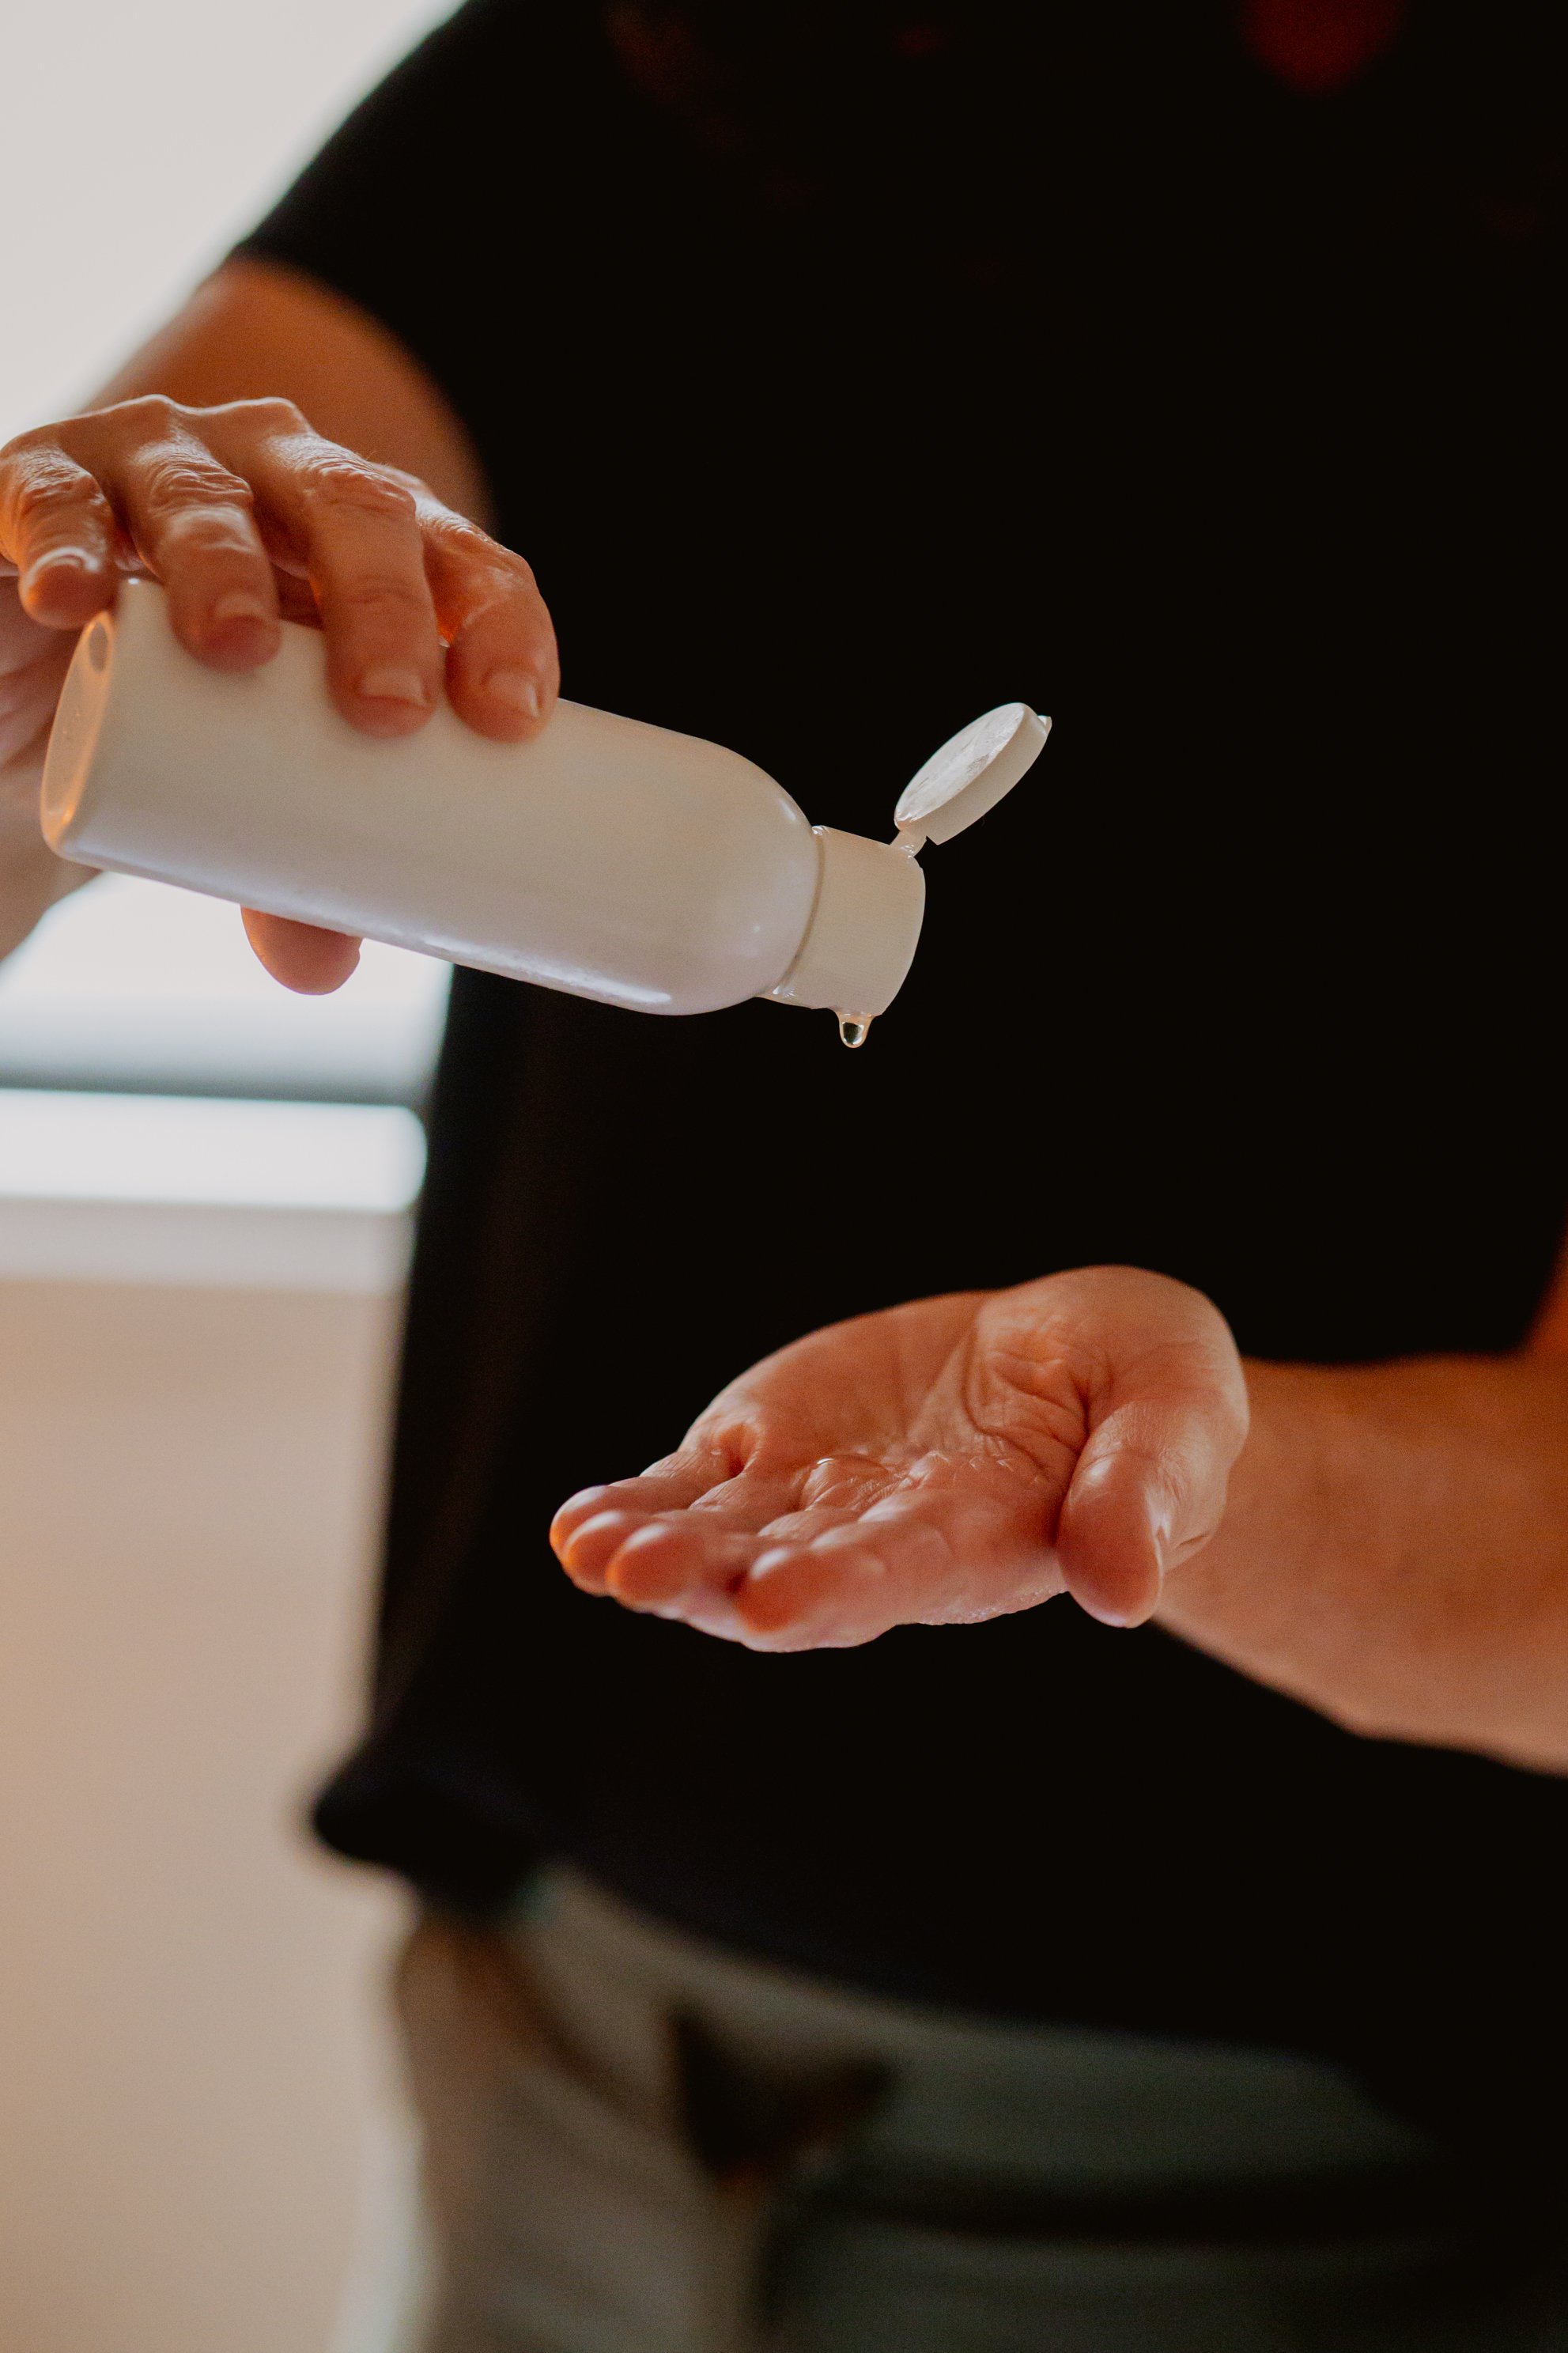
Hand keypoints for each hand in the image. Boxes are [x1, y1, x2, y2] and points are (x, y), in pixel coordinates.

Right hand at [0, 395, 557, 988]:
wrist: (41, 683)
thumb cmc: (192, 720)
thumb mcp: (259, 794)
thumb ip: (291, 875)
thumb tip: (322, 971)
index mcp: (372, 545)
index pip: (463, 564)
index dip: (498, 625)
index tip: (511, 720)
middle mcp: (275, 477)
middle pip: (355, 510)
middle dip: (381, 601)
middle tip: (390, 708)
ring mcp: (155, 465)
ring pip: (206, 496)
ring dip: (227, 564)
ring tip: (238, 647)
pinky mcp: (40, 483)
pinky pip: (50, 495)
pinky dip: (61, 538)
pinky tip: (76, 593)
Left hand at [552, 1266, 1249, 1650]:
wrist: (1084, 1370)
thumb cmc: (1149, 1399)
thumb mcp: (1176, 1417)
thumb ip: (1148, 1492)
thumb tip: (1126, 1589)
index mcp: (987, 1539)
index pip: (909, 1569)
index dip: (843, 1585)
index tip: (779, 1605)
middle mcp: (885, 1541)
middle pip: (790, 1571)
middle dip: (713, 1578)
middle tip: (637, 1577)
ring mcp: (817, 1501)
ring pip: (723, 1541)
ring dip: (656, 1553)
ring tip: (593, 1551)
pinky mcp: (771, 1450)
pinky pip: (691, 1490)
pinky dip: (637, 1507)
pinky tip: (581, 1528)